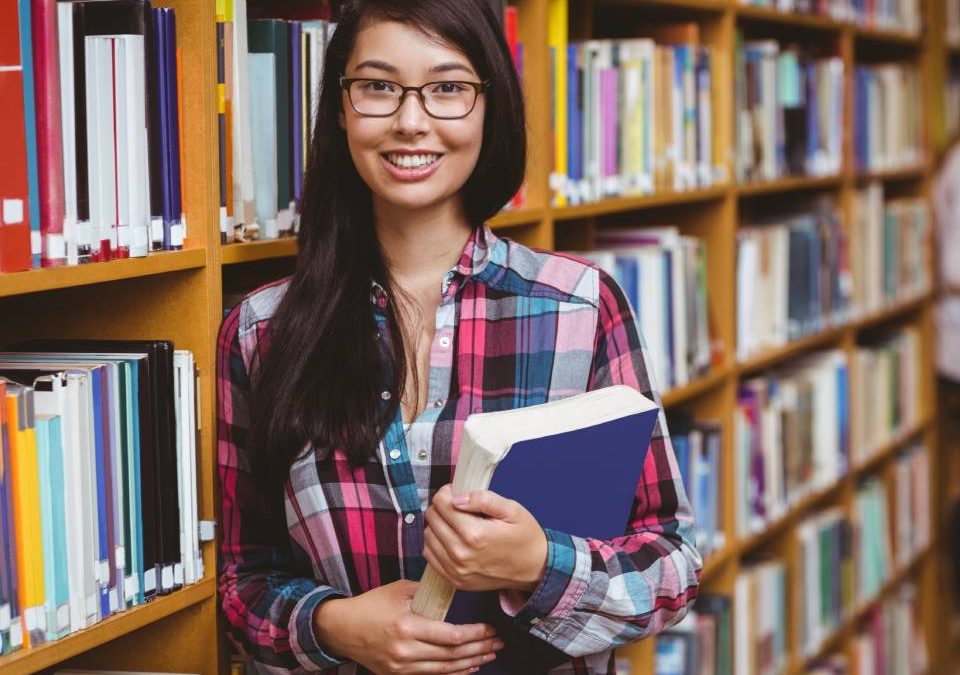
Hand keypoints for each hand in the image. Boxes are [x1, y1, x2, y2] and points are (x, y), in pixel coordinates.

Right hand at [314, 580, 502, 673]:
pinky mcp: (399, 674)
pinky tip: (468, 668)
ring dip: (471, 663)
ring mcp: (401, 667)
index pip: (451, 636)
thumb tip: (453, 587)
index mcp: (407, 626)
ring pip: (445, 670)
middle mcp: (406, 651)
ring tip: (489, 655)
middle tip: (498, 642)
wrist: (342, 628)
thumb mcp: (399, 590)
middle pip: (452, 656)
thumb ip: (427, 592)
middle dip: (479, 649)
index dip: (475, 634)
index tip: (490, 628)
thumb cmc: (371, 604)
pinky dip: (453, 673)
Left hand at [424, 485, 547, 592]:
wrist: (535, 569)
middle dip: (441, 506)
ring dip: (437, 524)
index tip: (457, 491)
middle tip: (457, 505)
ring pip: (428, 536)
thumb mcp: (512, 510)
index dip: (447, 492)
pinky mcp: (455, 581)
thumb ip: (484, 499)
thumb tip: (457, 497)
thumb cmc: (525, 537)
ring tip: (455, 522)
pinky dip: (436, 543)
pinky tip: (451, 538)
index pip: (442, 504)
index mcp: (475, 534)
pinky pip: (430, 556)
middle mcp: (461, 554)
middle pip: (432, 518)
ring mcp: (456, 570)